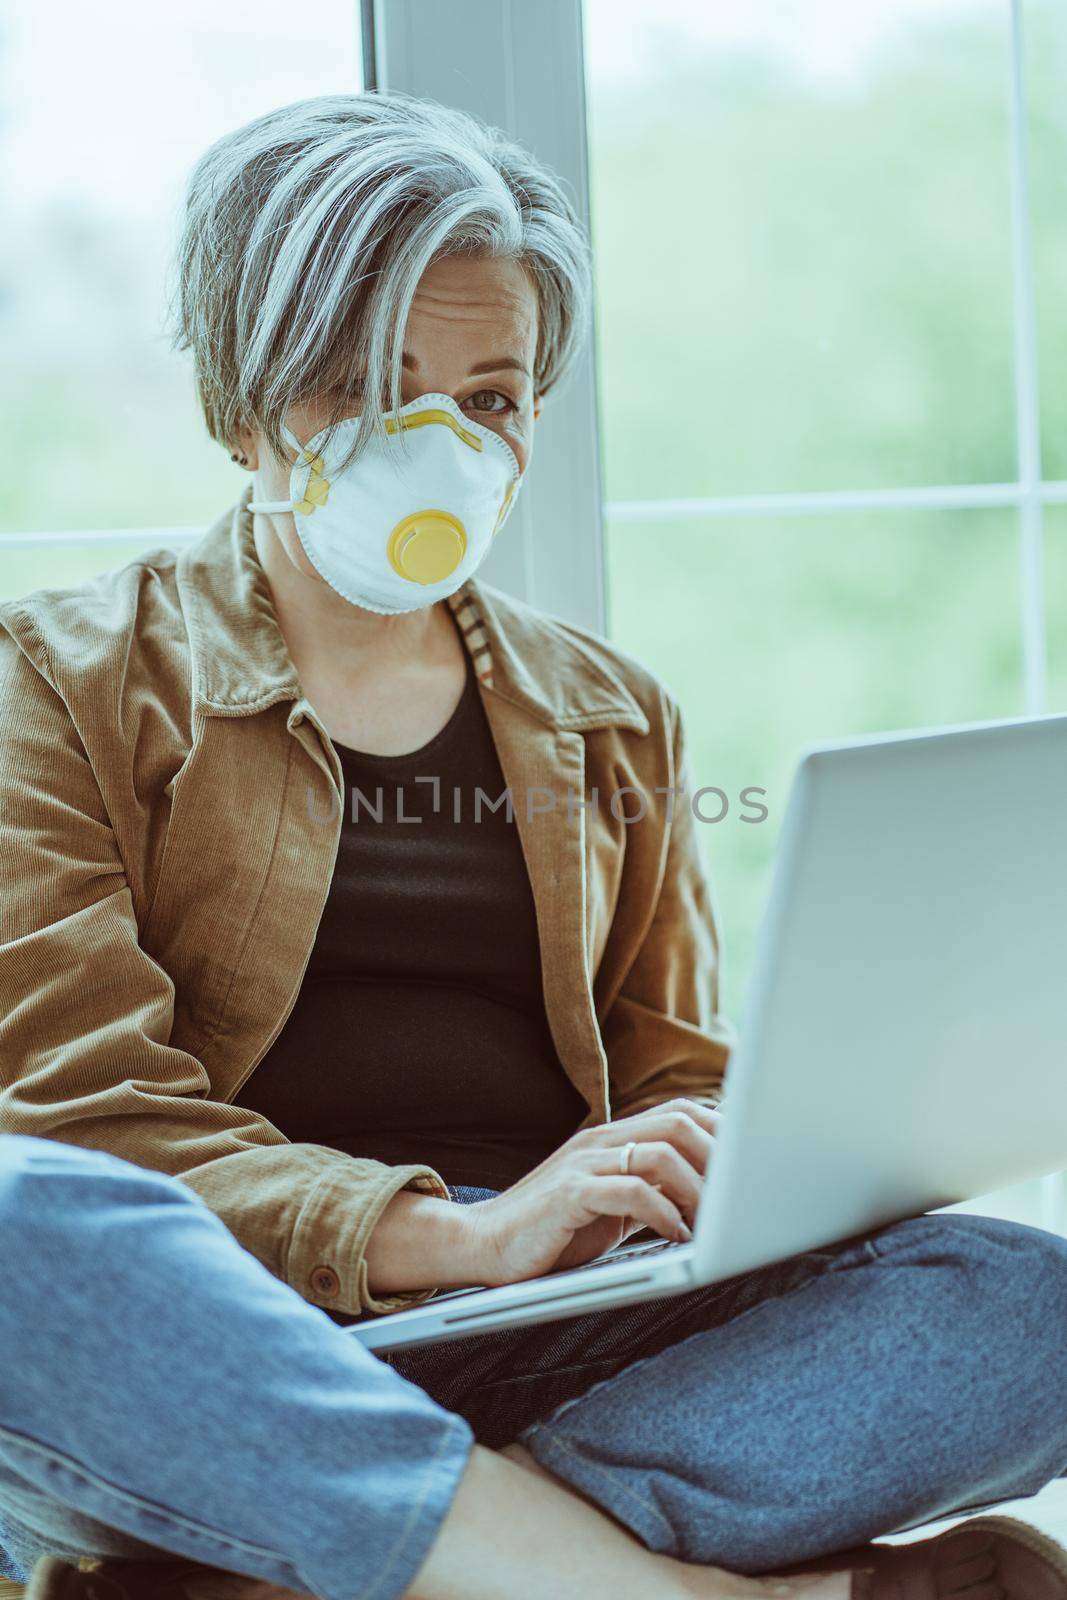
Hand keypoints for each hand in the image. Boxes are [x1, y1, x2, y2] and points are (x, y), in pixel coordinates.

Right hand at [458, 1098, 721, 1286]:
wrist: (484, 1244)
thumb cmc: (554, 1231)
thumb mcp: (613, 1206)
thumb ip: (652, 1191)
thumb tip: (709, 1194)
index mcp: (614, 1137)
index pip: (680, 1111)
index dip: (722, 1131)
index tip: (752, 1165)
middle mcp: (601, 1141)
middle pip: (678, 1123)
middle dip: (721, 1159)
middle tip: (742, 1197)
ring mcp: (583, 1163)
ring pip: (660, 1154)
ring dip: (698, 1189)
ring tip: (714, 1222)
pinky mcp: (569, 1194)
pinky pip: (629, 1192)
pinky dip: (663, 1213)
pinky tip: (677, 1236)